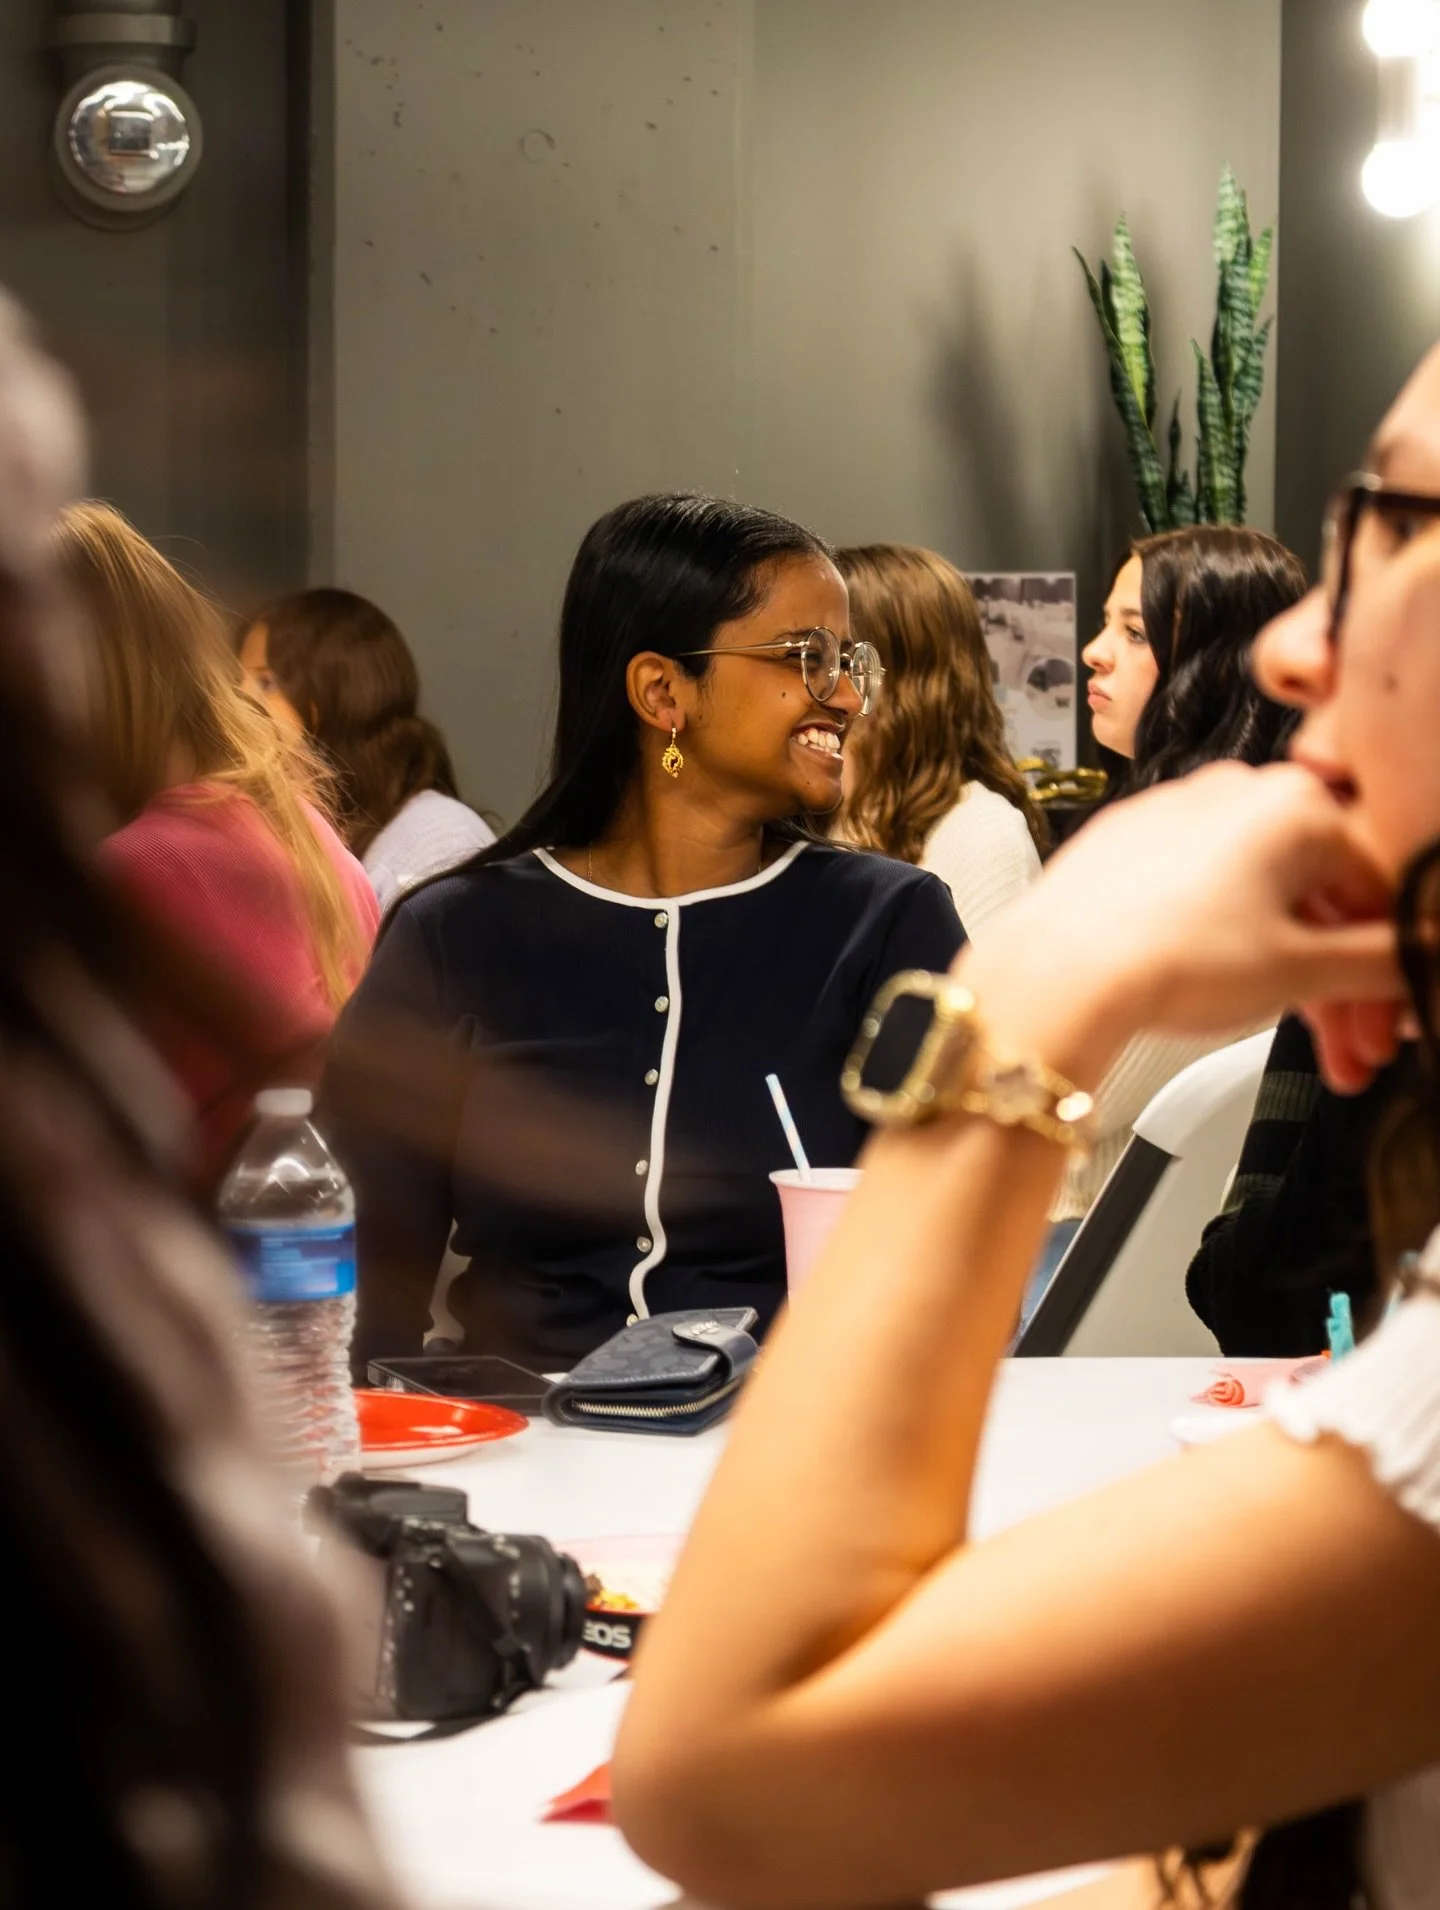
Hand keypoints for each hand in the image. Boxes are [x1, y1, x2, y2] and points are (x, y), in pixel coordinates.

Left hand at [955, 763, 1402, 1090]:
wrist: (1055, 972)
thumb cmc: (1168, 958)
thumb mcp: (1301, 972)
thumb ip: (1382, 963)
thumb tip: (1422, 956)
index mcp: (1296, 804)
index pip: (1379, 890)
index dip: (1392, 970)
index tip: (1391, 1021)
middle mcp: (1237, 793)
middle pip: (1320, 898)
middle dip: (1342, 987)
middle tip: (1353, 1050)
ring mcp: (1179, 815)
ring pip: (1264, 901)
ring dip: (1293, 977)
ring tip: (1303, 1045)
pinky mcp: (1132, 847)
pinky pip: (1207, 894)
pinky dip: (1233, 946)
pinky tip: (1237, 996)